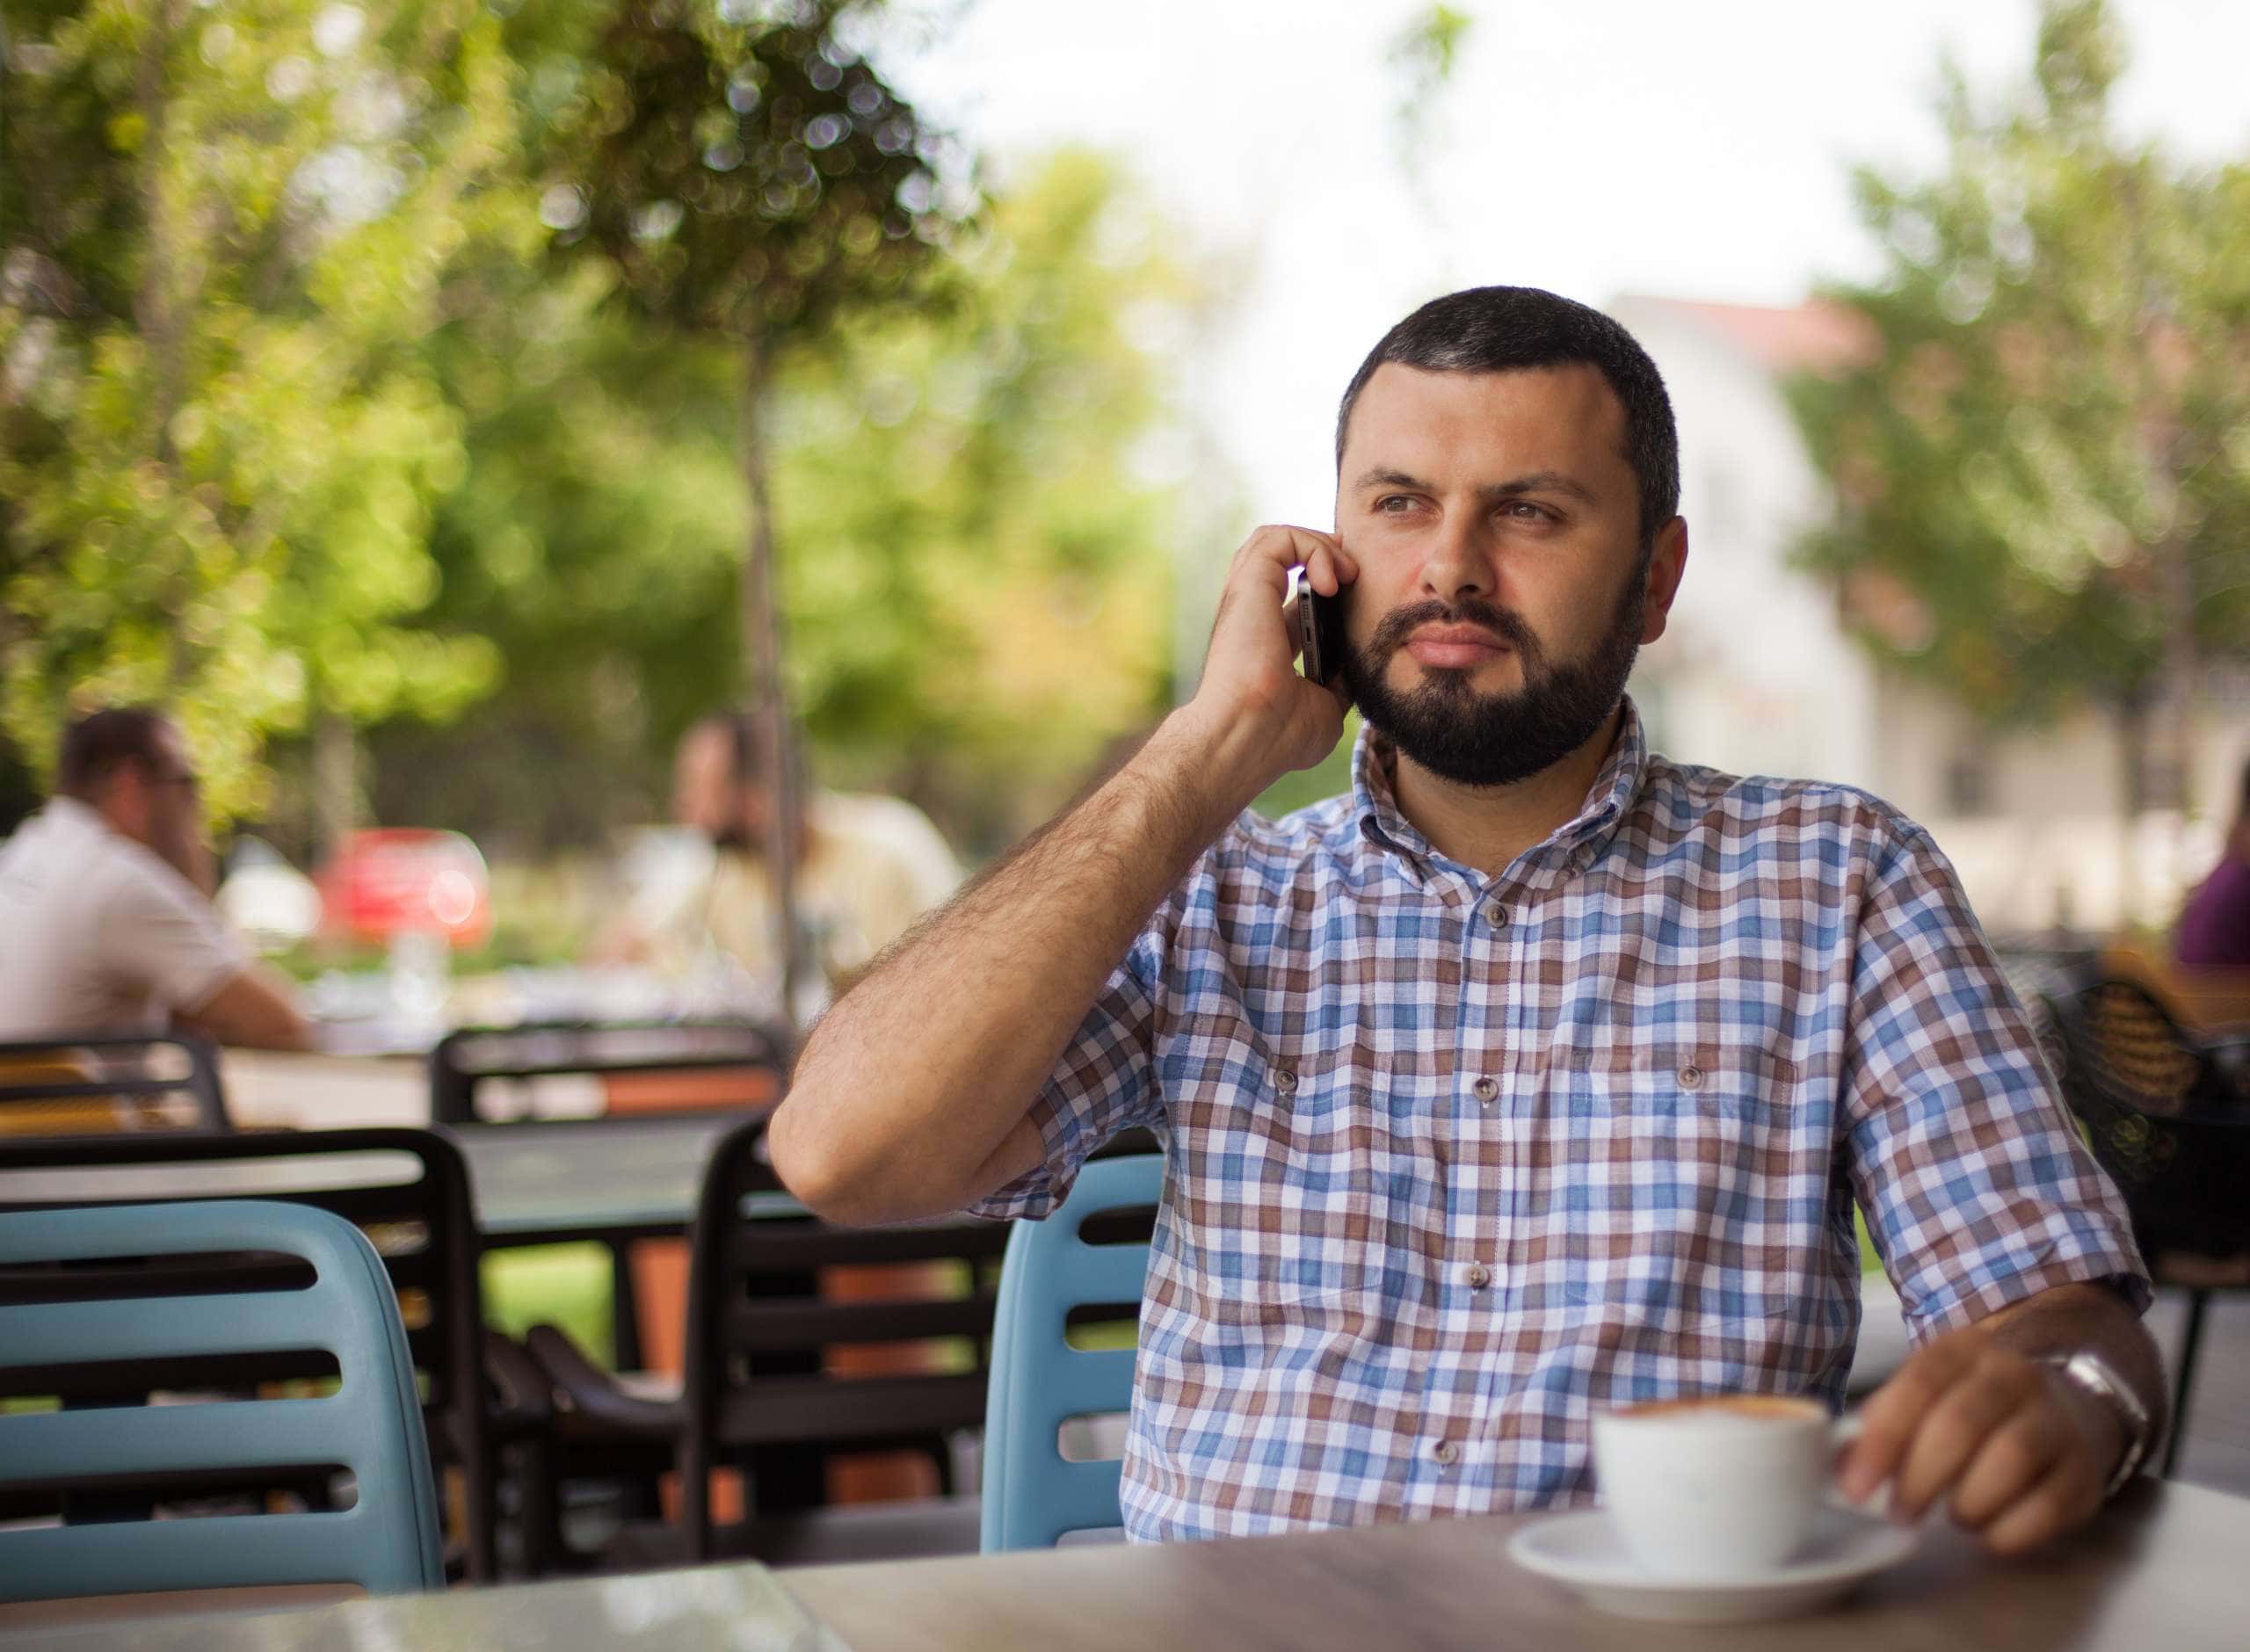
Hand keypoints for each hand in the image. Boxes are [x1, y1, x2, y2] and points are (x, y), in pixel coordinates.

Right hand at [1183, 523, 1355, 785]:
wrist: (1250, 736)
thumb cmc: (1279, 735)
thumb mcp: (1327, 709)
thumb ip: (1340, 683)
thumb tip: (1356, 671)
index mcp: (1266, 642)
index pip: (1291, 595)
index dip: (1324, 582)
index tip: (1354, 589)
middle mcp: (1252, 616)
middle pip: (1279, 558)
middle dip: (1322, 552)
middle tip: (1352, 573)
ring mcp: (1247, 600)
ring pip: (1273, 539)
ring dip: (1318, 545)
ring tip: (1343, 572)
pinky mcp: (1248, 586)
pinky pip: (1278, 539)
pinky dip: (1311, 546)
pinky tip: (1331, 579)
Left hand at [1840, 1324, 2123, 1555]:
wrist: (2062, 1410)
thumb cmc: (1971, 1407)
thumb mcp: (1925, 1397)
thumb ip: (1883, 1425)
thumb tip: (1842, 1470)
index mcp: (1964, 1349)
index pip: (1919, 1384)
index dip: (1883, 1439)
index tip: (1856, 1488)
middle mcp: (2015, 1375)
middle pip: (1961, 1423)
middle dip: (1920, 1478)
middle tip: (1901, 1512)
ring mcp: (2057, 1420)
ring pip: (2009, 1460)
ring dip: (1967, 1502)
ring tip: (1952, 1515)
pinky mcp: (2084, 1470)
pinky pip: (2046, 1506)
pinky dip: (2007, 1530)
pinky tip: (1988, 1531)